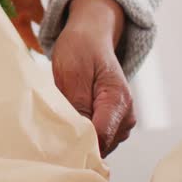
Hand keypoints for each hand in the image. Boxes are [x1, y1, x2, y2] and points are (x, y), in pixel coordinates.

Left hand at [51, 0, 135, 155]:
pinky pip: (97, 138)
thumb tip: (79, 139)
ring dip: (79, 136)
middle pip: (100, 145)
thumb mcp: (73, 73)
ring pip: (98, 145)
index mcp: (118, 101)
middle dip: (77, 141)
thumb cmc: (81, 49)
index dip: (78, 145)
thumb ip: (78, 106)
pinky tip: (71, 118)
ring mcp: (122, 121)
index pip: (100, 139)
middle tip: (54, 125)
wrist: (91, 36)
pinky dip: (82, 132)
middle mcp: (126, 116)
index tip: (55, 143)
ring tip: (63, 117)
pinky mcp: (113, 123)